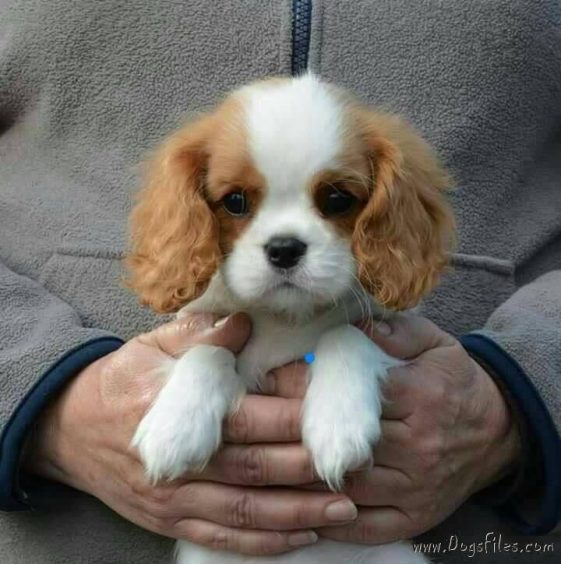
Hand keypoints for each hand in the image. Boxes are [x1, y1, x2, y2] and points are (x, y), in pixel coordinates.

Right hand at [24, 313, 357, 555]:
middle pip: (254, 468)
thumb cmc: (121, 381)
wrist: (68, 427)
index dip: (291, 417)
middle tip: (356, 468)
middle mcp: (179, 460)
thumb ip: (199, 337)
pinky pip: (223, 538)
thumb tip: (244, 323)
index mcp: (176, 410)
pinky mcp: (171, 520)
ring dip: (298, 515)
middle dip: (307, 469)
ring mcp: (175, 498)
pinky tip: (301, 537)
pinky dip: (264, 542)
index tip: (331, 414)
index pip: (245, 418)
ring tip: (346, 512)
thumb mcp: (152, 346)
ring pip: (246, 511)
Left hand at [265, 314, 520, 544]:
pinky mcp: (414, 516)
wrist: (498, 431)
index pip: (349, 392)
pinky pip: (365, 526)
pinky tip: (297, 505)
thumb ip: (398, 330)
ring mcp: (415, 487)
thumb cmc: (455, 381)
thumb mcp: (436, 343)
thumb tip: (358, 323)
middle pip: (341, 441)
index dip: (302, 384)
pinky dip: (328, 520)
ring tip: (261, 457)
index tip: (266, 376)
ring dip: (301, 476)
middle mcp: (417, 444)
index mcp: (419, 395)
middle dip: (291, 428)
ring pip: (345, 487)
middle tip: (251, 417)